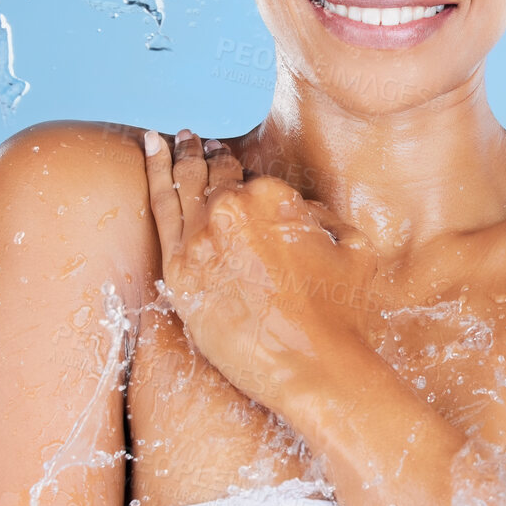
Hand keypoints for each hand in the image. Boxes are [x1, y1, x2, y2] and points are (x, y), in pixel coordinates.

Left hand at [143, 128, 379, 414]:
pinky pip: (160, 212)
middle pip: (213, 178)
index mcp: (273, 198)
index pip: (251, 181)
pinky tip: (151, 153)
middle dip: (207, 158)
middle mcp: (232, 210)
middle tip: (198, 144)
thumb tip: (307, 214)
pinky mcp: (178, 271)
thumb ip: (327, 220)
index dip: (241, 172)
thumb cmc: (342, 314)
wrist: (314, 366)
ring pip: (182, 185)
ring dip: (177, 157)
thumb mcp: (355, 249)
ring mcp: (200, 239)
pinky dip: (154, 175)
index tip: (231, 163)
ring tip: (169, 139)